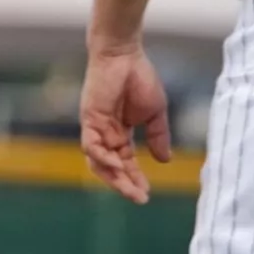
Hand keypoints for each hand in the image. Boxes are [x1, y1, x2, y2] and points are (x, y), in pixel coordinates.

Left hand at [79, 46, 171, 203]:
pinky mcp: (89, 118)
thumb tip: (164, 161)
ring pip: (98, 161)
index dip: (135, 179)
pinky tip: (116, 166)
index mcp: (119, 133)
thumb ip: (158, 136)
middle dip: (124, 184)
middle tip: (139, 199)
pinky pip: (91, 145)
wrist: (124, 55)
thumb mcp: (155, 113)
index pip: (125, 163)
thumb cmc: (139, 78)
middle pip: (110, 167)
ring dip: (114, 177)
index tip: (147, 194)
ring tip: (131, 190)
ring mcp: (95, 127)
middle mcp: (105, 134)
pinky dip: (101, 158)